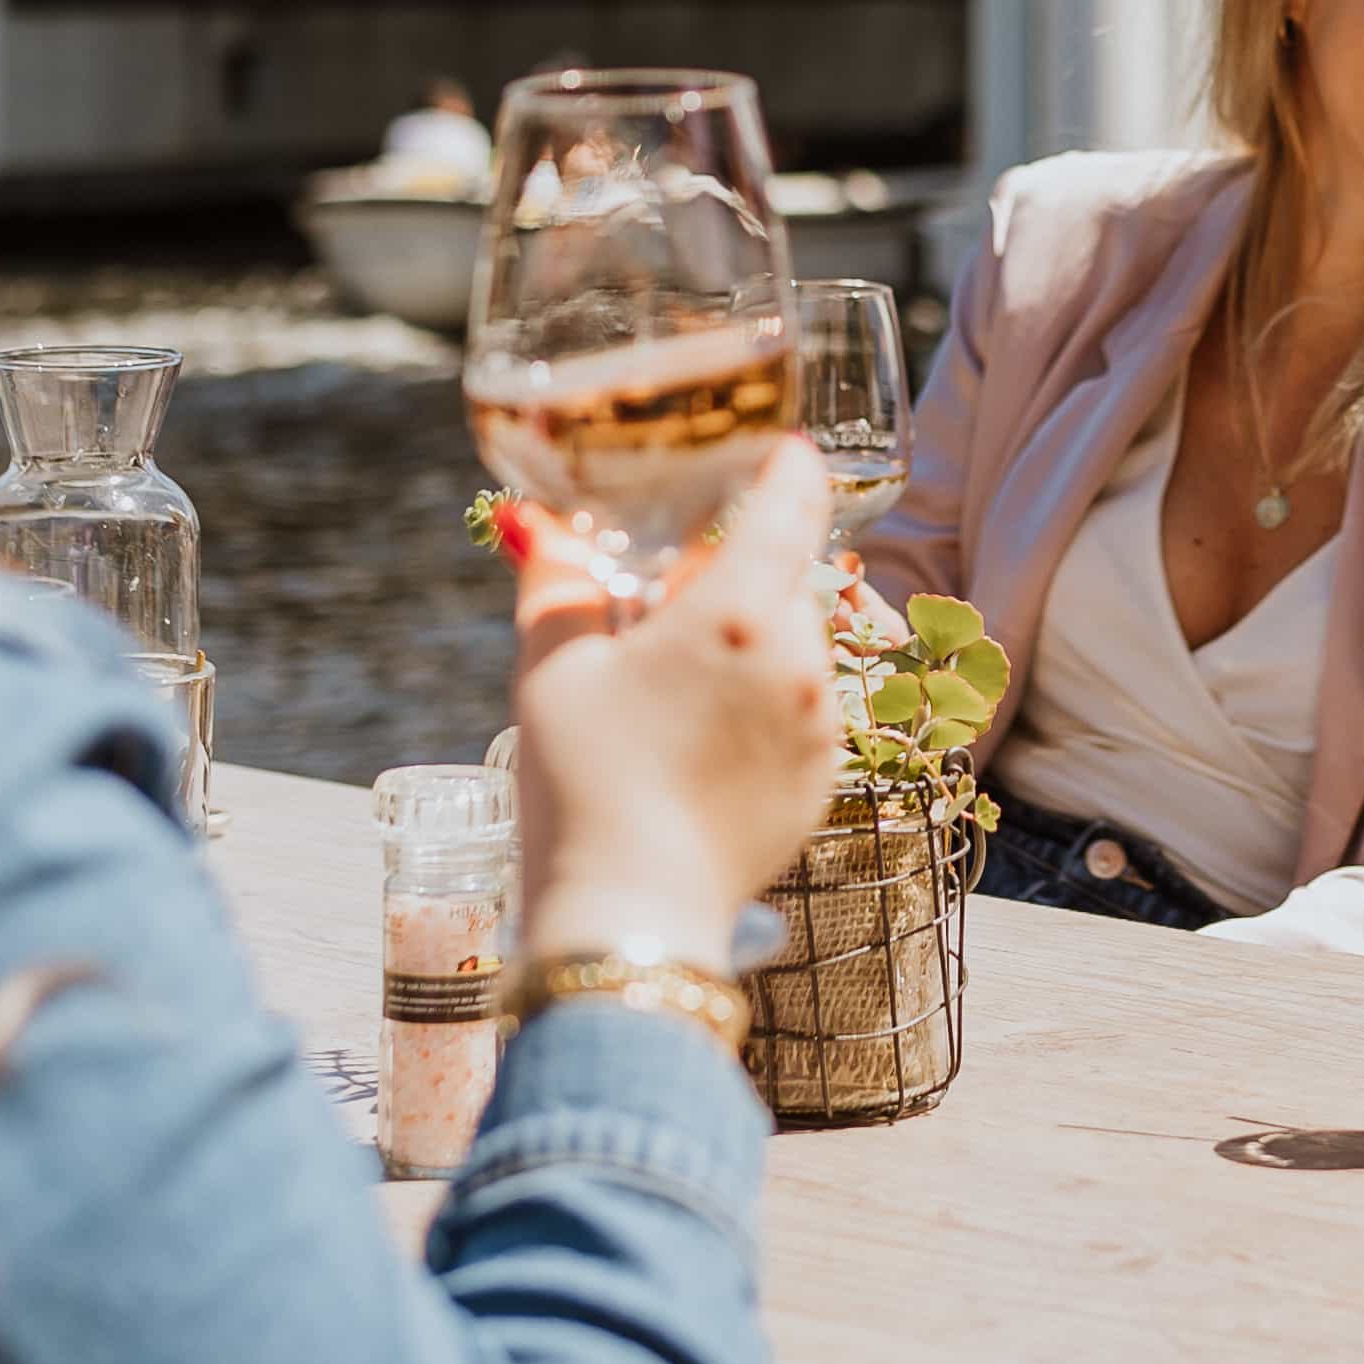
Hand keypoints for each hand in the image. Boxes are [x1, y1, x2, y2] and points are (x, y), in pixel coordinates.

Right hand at [507, 437, 845, 952]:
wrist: (632, 912)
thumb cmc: (581, 783)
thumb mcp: (553, 668)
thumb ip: (557, 579)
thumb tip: (537, 518)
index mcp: (737, 612)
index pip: (792, 502)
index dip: (785, 467)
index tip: (775, 452)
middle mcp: (799, 657)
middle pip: (788, 577)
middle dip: (740, 576)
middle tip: (672, 607)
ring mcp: (822, 720)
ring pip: (800, 643)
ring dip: (755, 641)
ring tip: (679, 686)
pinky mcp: (827, 774)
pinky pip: (806, 707)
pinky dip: (768, 702)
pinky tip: (703, 740)